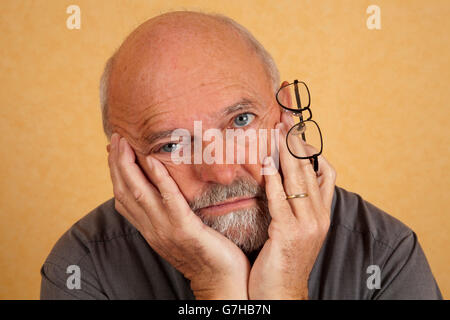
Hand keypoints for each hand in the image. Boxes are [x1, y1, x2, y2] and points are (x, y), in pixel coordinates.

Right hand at [107, 133, 249, 298]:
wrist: (221, 281)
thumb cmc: (205, 253)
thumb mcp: (180, 230)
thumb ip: (169, 212)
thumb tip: (164, 191)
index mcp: (150, 228)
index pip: (123, 197)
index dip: (115, 172)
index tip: (112, 150)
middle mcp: (152, 229)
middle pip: (125, 191)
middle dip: (118, 163)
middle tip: (116, 139)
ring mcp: (166, 230)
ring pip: (139, 193)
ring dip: (130, 166)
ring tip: (127, 143)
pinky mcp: (185, 230)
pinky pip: (169, 201)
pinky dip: (160, 180)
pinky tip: (154, 161)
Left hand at [248, 112, 335, 298]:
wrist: (281, 293)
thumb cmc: (283, 259)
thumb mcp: (294, 228)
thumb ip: (292, 203)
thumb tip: (279, 176)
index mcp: (321, 213)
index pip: (324, 171)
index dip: (312, 147)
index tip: (297, 126)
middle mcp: (318, 216)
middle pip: (310, 169)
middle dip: (297, 140)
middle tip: (286, 115)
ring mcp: (306, 225)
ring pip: (298, 179)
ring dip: (286, 152)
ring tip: (277, 129)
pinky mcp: (288, 234)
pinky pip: (280, 200)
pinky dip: (274, 179)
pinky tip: (266, 162)